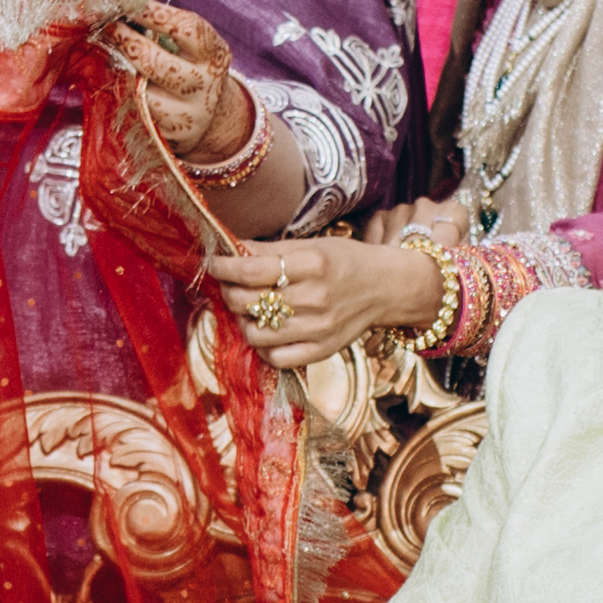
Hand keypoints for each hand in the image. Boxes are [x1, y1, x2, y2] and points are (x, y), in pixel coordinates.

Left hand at [103, 7, 240, 158]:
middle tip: (107, 28)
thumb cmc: (189, 67)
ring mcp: (188, 115)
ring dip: (118, 74)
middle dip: (129, 43)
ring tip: (102, 55)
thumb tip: (118, 12)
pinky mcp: (170, 138)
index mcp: (214, 54)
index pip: (187, 29)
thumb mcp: (189, 47)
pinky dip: (119, 98)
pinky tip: (108, 83)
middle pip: (161, 64)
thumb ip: (162, 31)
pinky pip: (137, 116)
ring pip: (144, 95)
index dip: (156, 15)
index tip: (129, 2)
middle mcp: (205, 85)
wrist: (208, 116)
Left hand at [205, 232, 448, 367]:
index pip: (250, 270)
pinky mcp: (322, 351)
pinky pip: (275, 357)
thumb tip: (230, 250)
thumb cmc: (346, 262)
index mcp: (313, 264)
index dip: (223, 267)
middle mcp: (316, 297)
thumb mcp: (313, 245)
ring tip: (248, 308)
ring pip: (255, 333)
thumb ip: (271, 250)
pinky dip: (262, 346)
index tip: (213, 263)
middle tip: (230, 284)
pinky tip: (266, 330)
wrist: (388, 288)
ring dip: (242, 320)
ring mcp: (319, 328)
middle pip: (248, 302)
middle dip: (229, 292)